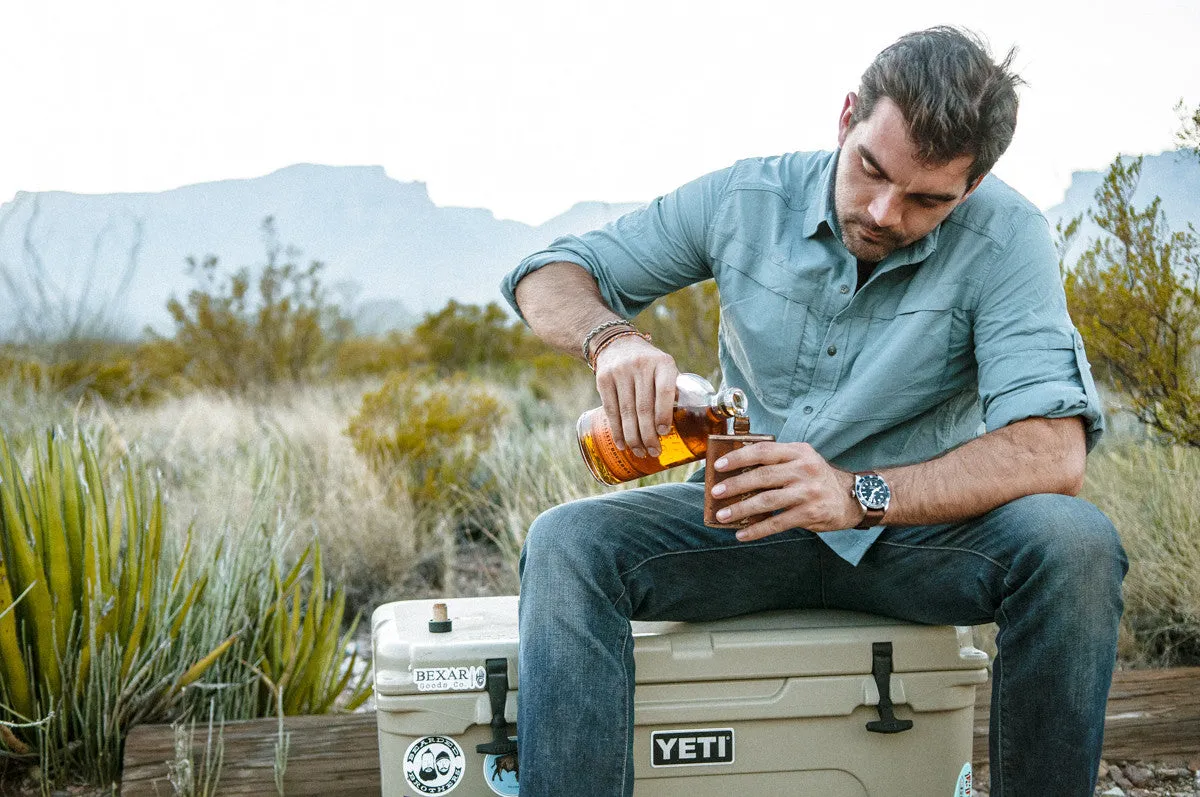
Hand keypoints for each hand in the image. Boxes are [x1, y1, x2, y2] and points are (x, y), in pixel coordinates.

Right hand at [593, 334, 677, 457]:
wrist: (616, 343)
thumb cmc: (648, 363)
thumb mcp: (664, 366)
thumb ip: (673, 388)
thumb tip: (685, 421)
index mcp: (662, 363)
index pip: (664, 391)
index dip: (663, 414)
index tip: (664, 432)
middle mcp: (641, 365)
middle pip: (643, 407)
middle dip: (648, 434)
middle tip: (654, 452)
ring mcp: (620, 372)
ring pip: (626, 412)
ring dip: (633, 437)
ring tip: (640, 452)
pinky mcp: (604, 379)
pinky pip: (611, 410)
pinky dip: (617, 430)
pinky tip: (622, 443)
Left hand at [708, 442, 864, 539]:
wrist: (853, 497)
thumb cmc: (818, 478)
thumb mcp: (802, 460)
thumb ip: (777, 461)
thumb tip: (737, 472)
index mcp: (798, 452)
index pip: (763, 450)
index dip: (739, 457)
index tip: (719, 465)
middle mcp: (804, 469)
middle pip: (762, 476)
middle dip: (735, 485)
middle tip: (715, 493)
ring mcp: (808, 492)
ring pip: (767, 500)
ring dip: (741, 509)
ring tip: (723, 516)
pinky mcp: (810, 513)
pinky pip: (778, 523)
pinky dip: (757, 530)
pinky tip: (743, 534)